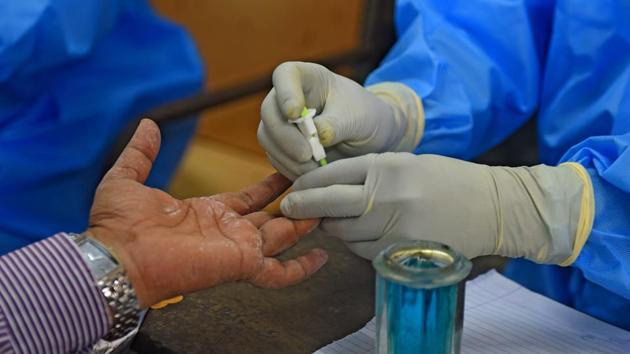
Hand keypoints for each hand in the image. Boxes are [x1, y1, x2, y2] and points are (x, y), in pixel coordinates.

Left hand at [87, 119, 327, 306]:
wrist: (117, 256)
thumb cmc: (117, 225)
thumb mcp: (128, 177)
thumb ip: (142, 152)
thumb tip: (149, 124)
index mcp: (209, 212)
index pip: (250, 198)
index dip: (270, 186)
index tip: (289, 170)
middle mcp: (229, 231)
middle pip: (272, 217)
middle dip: (295, 201)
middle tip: (319, 184)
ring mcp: (237, 248)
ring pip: (283, 237)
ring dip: (305, 221)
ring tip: (329, 202)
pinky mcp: (241, 263)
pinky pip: (279, 273)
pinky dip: (300, 268)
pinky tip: (321, 257)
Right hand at [257, 61, 422, 179]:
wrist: (371, 140)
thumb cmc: (366, 117)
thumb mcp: (359, 118)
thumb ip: (336, 125)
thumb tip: (316, 135)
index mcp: (307, 78)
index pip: (285, 75)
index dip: (285, 94)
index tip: (295, 114)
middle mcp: (288, 98)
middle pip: (269, 112)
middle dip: (285, 136)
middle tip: (307, 155)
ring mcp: (281, 123)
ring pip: (268, 138)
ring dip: (288, 157)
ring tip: (316, 169)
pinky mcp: (282, 147)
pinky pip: (276, 158)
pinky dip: (291, 169)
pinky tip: (312, 175)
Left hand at [280, 153, 591, 264]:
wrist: (494, 208)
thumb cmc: (449, 180)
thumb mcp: (406, 163)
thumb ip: (368, 174)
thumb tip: (328, 186)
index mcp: (388, 167)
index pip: (331, 174)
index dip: (307, 182)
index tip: (293, 188)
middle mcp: (387, 197)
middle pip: (329, 205)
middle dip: (302, 207)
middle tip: (289, 209)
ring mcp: (394, 228)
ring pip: (343, 233)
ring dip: (332, 227)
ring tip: (336, 220)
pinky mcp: (403, 254)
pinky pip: (363, 252)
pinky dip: (355, 244)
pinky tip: (364, 233)